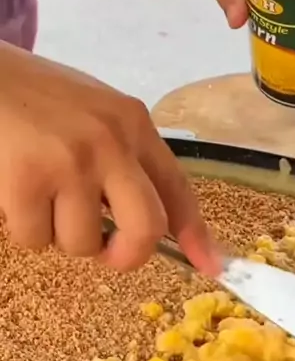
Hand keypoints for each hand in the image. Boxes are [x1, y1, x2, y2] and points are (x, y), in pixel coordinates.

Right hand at [0, 44, 218, 273]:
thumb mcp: (93, 114)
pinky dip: (24, 229)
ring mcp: (70, 162)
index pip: (177, 186)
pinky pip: (36, 239)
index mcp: (132, 123)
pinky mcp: (27, 179)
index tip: (209, 265)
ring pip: (83, 243)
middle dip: (126, 255)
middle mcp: (111, 142)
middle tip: (104, 251)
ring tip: (41, 197)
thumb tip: (142, 223)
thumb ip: (121, 157)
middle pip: (146, 228)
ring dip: (60, 235)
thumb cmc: (31, 96)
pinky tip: (14, 193)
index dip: (195, 232)